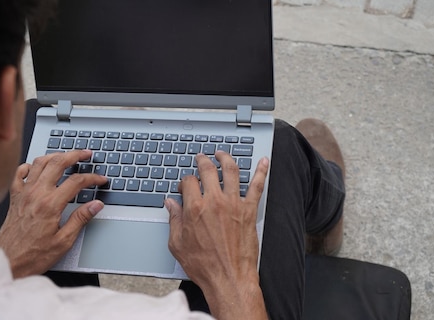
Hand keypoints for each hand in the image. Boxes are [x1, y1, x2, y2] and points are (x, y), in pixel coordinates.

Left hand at [0, 150, 107, 277]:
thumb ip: (80, 219)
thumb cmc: (32, 256)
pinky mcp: (15, 198)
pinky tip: (37, 167)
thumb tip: (95, 205)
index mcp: (50, 205)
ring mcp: (23, 194)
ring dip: (55, 155)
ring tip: (66, 156)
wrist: (7, 263)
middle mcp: (36, 194)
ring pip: (39, 163)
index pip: (77, 181)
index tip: (100, 180)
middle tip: (86, 154)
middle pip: (58, 163)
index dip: (92, 178)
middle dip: (75, 155)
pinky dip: (30, 165)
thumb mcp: (63, 241)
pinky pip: (20, 173)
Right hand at [166, 151, 269, 319]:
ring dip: (226, 159)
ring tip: (222, 154)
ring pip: (231, 171)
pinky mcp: (249, 211)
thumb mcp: (178, 244)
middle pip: (208, 170)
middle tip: (201, 158)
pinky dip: (261, 171)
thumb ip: (174, 220)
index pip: (188, 182)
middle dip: (203, 161)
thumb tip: (170, 205)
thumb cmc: (204, 266)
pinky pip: (257, 186)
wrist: (229, 278)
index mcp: (194, 208)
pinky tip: (263, 162)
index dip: (185, 181)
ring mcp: (234, 205)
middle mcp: (214, 202)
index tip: (185, 184)